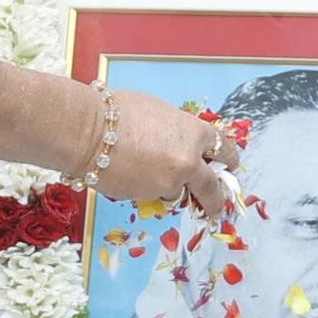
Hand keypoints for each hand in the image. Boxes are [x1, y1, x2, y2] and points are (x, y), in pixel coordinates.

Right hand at [94, 90, 239, 215]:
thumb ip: (177, 130)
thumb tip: (180, 141)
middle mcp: (188, 160)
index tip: (229, 166)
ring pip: (176, 190)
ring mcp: (170, 182)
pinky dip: (146, 187)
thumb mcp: (159, 112)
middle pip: (212, 187)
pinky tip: (129, 171)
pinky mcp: (149, 197)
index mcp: (194, 132)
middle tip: (217, 205)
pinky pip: (153, 194)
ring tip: (144, 168)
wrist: (89, 132)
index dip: (228, 159)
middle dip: (217, 198)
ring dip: (168, 185)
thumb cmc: (117, 113)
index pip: (223, 149)